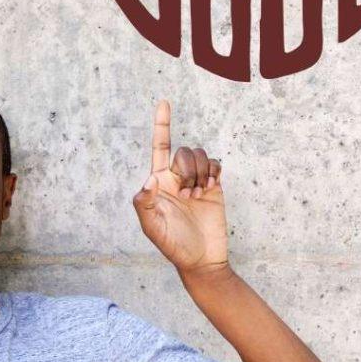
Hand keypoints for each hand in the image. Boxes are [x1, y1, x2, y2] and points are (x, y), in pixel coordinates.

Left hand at [131, 100, 228, 275]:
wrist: (202, 260)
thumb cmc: (173, 246)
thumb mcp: (152, 228)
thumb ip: (144, 204)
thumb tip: (148, 180)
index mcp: (158, 183)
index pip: (159, 148)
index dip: (161, 125)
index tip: (163, 102)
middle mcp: (176, 178)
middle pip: (184, 152)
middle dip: (188, 169)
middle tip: (188, 194)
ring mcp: (196, 180)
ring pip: (202, 156)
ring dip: (201, 173)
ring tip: (197, 196)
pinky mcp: (214, 186)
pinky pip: (216, 164)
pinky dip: (214, 172)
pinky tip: (209, 189)